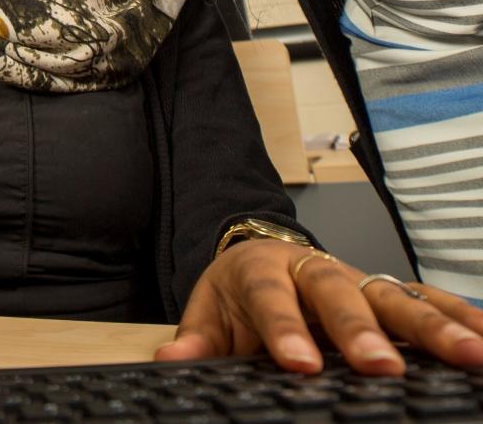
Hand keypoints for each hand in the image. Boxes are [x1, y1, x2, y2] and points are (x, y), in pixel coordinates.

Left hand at [158, 239, 482, 373]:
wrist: (259, 257)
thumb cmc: (238, 295)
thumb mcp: (207, 312)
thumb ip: (197, 339)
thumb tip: (172, 360)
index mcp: (263, 270)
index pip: (272, 298)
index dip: (286, 329)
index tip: (300, 364)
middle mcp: (315, 269)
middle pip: (340, 295)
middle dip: (363, 331)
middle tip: (382, 367)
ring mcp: (357, 277)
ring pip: (395, 296)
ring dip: (434, 327)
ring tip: (472, 357)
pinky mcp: (387, 290)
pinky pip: (428, 300)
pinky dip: (462, 315)